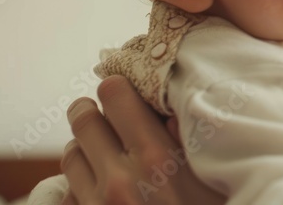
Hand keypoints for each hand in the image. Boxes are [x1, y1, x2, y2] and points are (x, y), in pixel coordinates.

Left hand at [60, 75, 224, 204]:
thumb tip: (168, 109)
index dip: (120, 89)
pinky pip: (70, 189)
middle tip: (111, 114)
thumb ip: (190, 140)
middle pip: (82, 118)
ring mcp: (97, 204)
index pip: (114, 95)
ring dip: (87, 146)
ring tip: (108, 151)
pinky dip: (82, 180)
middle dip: (96, 111)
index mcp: (157, 158)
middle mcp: (120, 178)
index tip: (129, 92)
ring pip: (70, 152)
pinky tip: (104, 185)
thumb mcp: (213, 179)